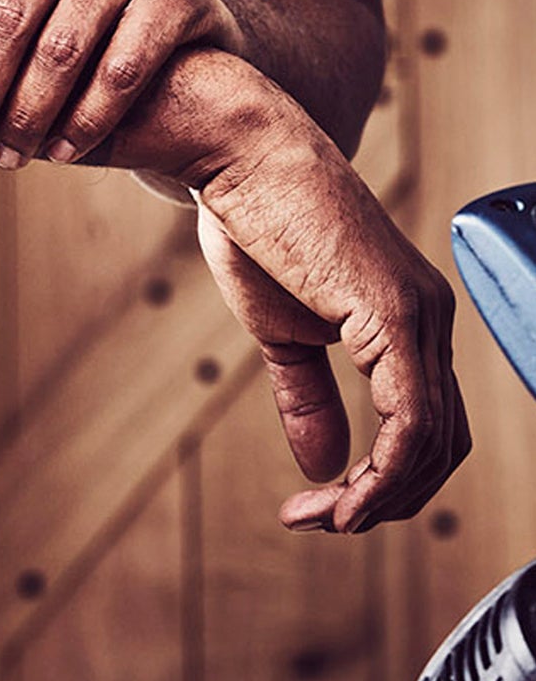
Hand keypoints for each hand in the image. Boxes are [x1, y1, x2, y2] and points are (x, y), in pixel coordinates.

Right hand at [194, 118, 470, 533]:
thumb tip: (329, 464)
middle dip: (383, 502)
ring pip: (431, 445)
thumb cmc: (256, 224)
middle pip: (440, 447)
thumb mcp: (281, 330)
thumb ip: (310, 396)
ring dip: (379, 500)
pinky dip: (382, 475)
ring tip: (323, 520)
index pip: (423, 425)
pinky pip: (410, 422)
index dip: (380, 482)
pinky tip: (340, 497)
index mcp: (408, 319)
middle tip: (320, 524)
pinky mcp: (395, 314)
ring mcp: (421, 316)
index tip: (318, 510)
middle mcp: (432, 319)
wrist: (240, 157)